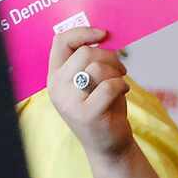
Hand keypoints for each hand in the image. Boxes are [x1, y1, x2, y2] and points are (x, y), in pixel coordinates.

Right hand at [48, 25, 134, 157]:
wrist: (108, 145)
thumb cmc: (103, 107)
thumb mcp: (90, 81)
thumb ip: (89, 60)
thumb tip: (103, 35)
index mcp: (54, 76)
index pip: (60, 41)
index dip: (83, 32)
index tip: (103, 34)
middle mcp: (57, 88)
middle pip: (85, 52)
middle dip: (110, 56)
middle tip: (120, 68)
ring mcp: (69, 102)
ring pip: (97, 67)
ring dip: (116, 71)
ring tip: (120, 82)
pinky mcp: (86, 114)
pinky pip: (109, 86)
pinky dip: (122, 85)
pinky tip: (123, 92)